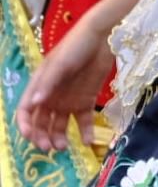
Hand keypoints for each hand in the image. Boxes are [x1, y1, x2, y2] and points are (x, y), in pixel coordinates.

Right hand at [18, 17, 113, 151]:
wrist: (102, 38)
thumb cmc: (74, 47)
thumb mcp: (59, 65)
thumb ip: (47, 84)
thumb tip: (34, 104)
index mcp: (38, 88)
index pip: (25, 111)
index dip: (25, 126)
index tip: (30, 137)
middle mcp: (51, 97)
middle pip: (41, 123)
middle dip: (42, 136)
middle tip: (49, 147)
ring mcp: (68, 100)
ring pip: (59, 125)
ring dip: (60, 138)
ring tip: (65, 147)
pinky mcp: (86, 100)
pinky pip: (84, 121)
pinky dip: (85, 132)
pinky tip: (88, 142)